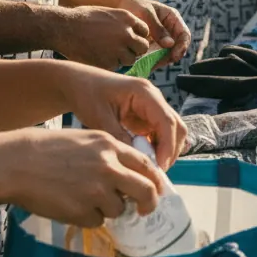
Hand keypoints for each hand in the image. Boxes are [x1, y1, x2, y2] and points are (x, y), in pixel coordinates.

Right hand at [2, 127, 163, 227]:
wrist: (15, 163)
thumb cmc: (45, 149)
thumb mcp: (83, 139)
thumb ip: (108, 154)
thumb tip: (126, 175)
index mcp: (109, 145)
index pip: (145, 164)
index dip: (154, 179)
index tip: (155, 188)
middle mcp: (108, 166)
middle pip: (145, 190)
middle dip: (148, 203)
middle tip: (144, 209)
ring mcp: (96, 190)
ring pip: (119, 209)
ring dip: (107, 208)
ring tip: (83, 197)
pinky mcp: (82, 210)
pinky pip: (96, 221)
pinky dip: (87, 217)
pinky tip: (70, 204)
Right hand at [55, 6, 150, 68]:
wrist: (63, 28)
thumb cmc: (81, 18)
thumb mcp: (107, 13)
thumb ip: (122, 23)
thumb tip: (133, 33)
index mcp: (127, 18)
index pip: (145, 31)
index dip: (137, 36)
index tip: (129, 40)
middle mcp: (126, 33)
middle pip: (143, 47)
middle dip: (134, 49)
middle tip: (122, 50)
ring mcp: (119, 49)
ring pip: (131, 59)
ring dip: (123, 59)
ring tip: (107, 54)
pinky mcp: (109, 63)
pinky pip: (117, 67)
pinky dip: (110, 65)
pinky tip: (98, 58)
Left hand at [62, 62, 187, 168]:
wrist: (80, 83)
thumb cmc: (87, 94)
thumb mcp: (100, 116)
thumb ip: (118, 136)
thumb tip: (136, 158)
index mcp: (144, 93)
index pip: (167, 121)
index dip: (167, 146)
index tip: (159, 168)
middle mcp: (154, 99)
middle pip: (176, 127)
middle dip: (170, 151)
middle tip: (155, 173)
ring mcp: (152, 108)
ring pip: (171, 132)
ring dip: (164, 151)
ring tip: (148, 169)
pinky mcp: (146, 117)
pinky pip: (159, 135)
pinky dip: (156, 149)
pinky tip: (143, 161)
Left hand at [118, 0, 190, 65]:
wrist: (119, 6)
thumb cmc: (133, 5)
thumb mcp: (146, 14)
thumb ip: (158, 28)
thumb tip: (170, 44)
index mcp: (172, 18)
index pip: (184, 34)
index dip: (182, 46)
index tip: (174, 56)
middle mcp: (169, 29)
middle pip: (177, 47)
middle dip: (170, 56)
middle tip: (158, 63)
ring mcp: (161, 38)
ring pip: (167, 53)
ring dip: (160, 60)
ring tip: (148, 64)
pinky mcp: (152, 45)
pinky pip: (156, 56)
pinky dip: (152, 60)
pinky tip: (144, 63)